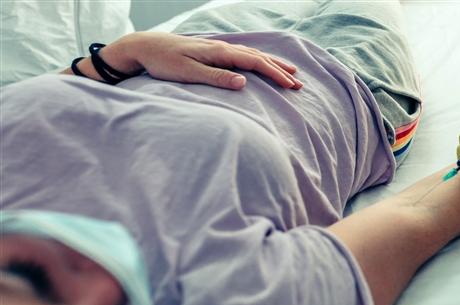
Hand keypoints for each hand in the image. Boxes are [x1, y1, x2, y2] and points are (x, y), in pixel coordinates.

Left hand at [100, 32, 302, 89]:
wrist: (143, 47)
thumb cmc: (163, 62)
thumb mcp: (189, 73)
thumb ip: (217, 77)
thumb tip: (244, 82)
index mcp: (220, 52)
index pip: (255, 62)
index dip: (275, 74)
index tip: (291, 85)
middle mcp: (222, 47)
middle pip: (259, 57)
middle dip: (280, 70)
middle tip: (298, 83)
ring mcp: (218, 48)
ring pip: (252, 55)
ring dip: (272, 64)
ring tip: (289, 72)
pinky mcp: (212, 52)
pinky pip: (242, 56)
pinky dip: (258, 61)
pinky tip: (261, 64)